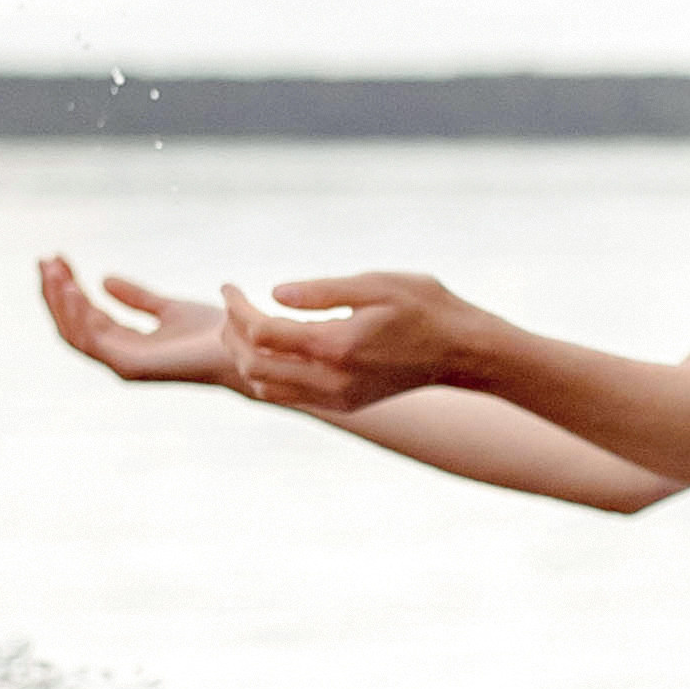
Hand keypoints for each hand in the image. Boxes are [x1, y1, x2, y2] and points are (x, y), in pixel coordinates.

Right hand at [39, 256, 237, 386]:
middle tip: (44, 260)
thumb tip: (104, 279)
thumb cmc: (211, 332)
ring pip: (76, 335)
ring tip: (52, 269)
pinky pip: (93, 341)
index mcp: (127, 346)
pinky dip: (78, 315)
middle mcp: (121, 358)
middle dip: (55, 294)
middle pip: (73, 327)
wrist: (240, 346)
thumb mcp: (167, 306)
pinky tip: (72, 287)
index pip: (85, 318)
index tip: (58, 258)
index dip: (68, 289)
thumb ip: (136, 297)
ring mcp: (124, 365)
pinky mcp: (131, 366)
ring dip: (60, 301)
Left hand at [220, 273, 497, 412]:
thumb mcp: (375, 283)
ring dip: (247, 358)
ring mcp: (336, 398)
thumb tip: (274, 292)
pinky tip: (270, 348)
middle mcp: (331, 380)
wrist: (461, 352)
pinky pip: (289, 397)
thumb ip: (321, 291)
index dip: (237, 308)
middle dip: (234, 335)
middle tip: (232, 305)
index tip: (228, 286)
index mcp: (336, 346)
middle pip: (256, 365)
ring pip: (267, 388)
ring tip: (244, 325)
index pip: (264, 333)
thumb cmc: (424, 306)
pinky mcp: (343, 405)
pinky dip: (268, 374)